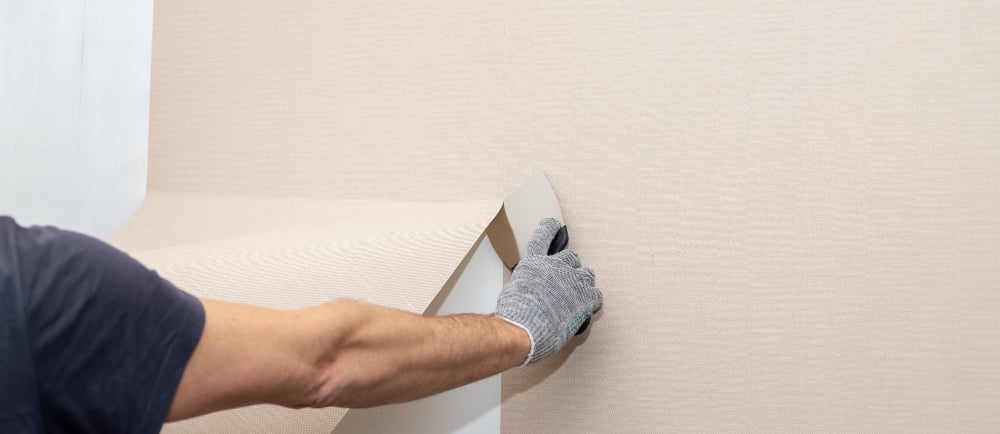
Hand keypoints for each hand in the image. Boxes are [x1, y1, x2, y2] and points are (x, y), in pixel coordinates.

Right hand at [495, 218, 602, 364]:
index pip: (542, 237)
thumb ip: (526, 284)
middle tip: (565, 281)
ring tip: (577, 296)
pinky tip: (586, 308)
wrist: (525, 329)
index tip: (553, 223)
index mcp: (534, 262)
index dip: (549, 229)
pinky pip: (596, 294)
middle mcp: (555, 266)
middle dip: (569, 267)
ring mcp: (572, 280)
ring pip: (586, 274)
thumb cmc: (514, 315)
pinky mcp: (586, 298)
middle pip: (571, 256)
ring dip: (582, 282)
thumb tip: (530, 290)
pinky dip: (592, 301)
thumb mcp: (512, 290)